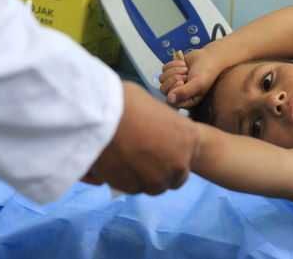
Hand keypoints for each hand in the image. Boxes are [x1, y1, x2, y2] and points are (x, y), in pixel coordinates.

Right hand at [82, 81, 200, 194]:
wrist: (101, 114)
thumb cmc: (127, 103)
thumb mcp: (156, 109)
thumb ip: (164, 127)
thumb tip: (156, 134)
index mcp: (191, 138)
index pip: (189, 156)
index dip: (173, 155)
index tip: (160, 150)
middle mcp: (181, 161)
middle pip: (176, 177)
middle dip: (162, 172)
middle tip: (144, 159)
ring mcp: (159, 178)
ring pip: (155, 186)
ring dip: (144, 178)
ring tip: (126, 159)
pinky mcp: (136, 188)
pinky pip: (134, 188)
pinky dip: (125, 180)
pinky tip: (114, 162)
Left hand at [159, 49, 222, 108]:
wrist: (208, 57)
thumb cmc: (206, 72)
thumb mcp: (198, 84)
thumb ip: (184, 92)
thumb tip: (169, 100)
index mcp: (187, 101)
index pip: (171, 102)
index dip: (173, 90)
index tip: (182, 81)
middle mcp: (179, 94)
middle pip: (164, 90)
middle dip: (174, 79)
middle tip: (185, 75)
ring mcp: (174, 83)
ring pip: (162, 79)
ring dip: (175, 70)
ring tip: (186, 69)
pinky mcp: (171, 72)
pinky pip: (164, 69)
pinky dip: (174, 64)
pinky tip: (184, 64)